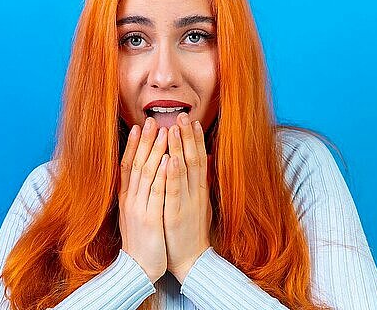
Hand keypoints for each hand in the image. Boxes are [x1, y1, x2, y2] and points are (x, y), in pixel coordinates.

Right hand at [118, 117, 168, 283]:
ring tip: (163, 131)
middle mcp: (130, 199)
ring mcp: (138, 208)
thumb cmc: (142, 241)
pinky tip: (168, 159)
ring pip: (146, 173)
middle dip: (145, 140)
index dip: (133, 145)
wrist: (138, 269)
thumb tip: (145, 177)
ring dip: (155, 150)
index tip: (138, 127)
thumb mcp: (137, 214)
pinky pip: (156, 191)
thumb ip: (140, 195)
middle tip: (152, 120)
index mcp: (127, 198)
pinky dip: (162, 174)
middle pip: (137, 164)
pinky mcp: (150, 218)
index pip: (128, 165)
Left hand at [164, 112, 213, 283]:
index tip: (191, 120)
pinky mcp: (178, 214)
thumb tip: (204, 162)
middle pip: (194, 158)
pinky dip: (174, 174)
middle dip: (188, 136)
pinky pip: (176, 191)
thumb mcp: (198, 204)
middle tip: (183, 115)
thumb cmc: (191, 231)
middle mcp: (196, 192)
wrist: (191, 261)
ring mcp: (188, 202)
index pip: (199, 159)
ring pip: (186, 170)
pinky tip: (172, 159)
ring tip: (176, 127)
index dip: (195, 139)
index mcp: (199, 190)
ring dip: (181, 147)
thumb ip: (200, 183)